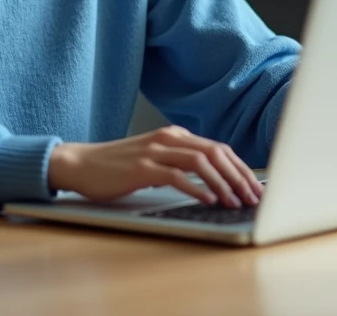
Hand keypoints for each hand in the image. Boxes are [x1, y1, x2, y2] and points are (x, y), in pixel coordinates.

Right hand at [47, 126, 262, 207]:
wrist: (81, 163)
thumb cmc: (118, 166)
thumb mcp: (155, 159)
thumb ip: (180, 163)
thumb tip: (214, 182)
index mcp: (175, 135)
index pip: (219, 148)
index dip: (241, 168)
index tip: (255, 187)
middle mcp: (168, 138)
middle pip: (215, 153)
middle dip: (239, 176)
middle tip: (252, 197)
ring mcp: (154, 151)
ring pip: (200, 162)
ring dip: (222, 183)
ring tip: (233, 201)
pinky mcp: (141, 167)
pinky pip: (175, 175)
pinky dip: (196, 188)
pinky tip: (207, 200)